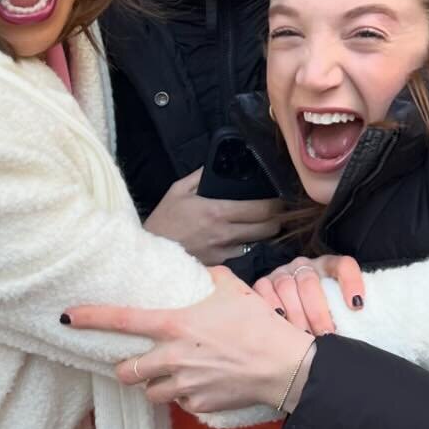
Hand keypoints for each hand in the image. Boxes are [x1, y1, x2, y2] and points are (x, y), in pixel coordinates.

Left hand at [64, 267, 314, 412]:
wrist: (284, 365)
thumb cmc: (260, 323)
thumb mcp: (233, 289)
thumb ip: (209, 279)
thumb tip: (202, 272)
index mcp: (175, 324)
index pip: (122, 320)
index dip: (90, 318)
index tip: (68, 317)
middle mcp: (172, 357)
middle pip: (126, 371)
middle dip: (126, 368)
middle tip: (136, 362)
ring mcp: (184, 385)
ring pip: (150, 392)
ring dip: (156, 384)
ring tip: (175, 374)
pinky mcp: (199, 405)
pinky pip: (180, 403)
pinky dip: (185, 396)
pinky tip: (203, 384)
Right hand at [144, 169, 280, 264]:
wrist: (149, 254)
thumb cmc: (163, 220)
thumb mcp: (177, 191)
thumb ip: (200, 176)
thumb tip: (215, 165)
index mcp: (217, 211)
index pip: (260, 210)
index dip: (276, 205)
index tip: (279, 200)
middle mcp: (225, 234)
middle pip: (267, 229)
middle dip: (276, 220)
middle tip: (276, 213)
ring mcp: (223, 252)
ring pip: (255, 242)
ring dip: (259, 234)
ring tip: (257, 224)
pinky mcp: (219, 264)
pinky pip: (239, 252)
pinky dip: (242, 244)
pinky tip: (236, 237)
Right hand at [252, 255, 364, 334]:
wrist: (290, 309)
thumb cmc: (319, 314)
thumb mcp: (334, 310)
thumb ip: (344, 315)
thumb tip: (354, 340)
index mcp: (328, 267)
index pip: (343, 265)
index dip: (351, 282)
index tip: (357, 306)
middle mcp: (304, 266)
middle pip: (310, 282)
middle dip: (318, 312)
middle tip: (324, 335)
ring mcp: (282, 273)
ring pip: (286, 287)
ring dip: (295, 316)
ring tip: (303, 338)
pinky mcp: (263, 282)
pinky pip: (264, 291)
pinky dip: (272, 309)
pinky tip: (279, 326)